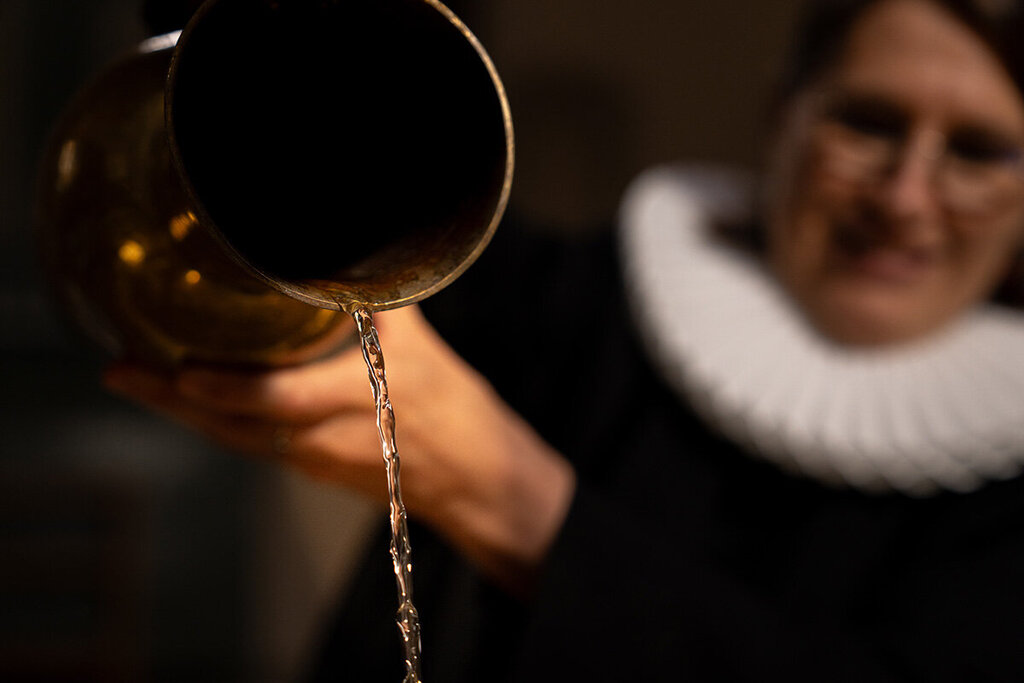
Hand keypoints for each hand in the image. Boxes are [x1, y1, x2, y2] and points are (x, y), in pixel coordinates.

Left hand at [103, 305, 574, 591]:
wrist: (479, 483)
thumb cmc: (460, 416)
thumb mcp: (428, 351)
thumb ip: (380, 305)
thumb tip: (342, 261)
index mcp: (361, 402)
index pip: (280, 400)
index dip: (224, 390)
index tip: (177, 368)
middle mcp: (329, 441)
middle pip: (235, 427)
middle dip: (173, 402)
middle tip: (121, 372)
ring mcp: (317, 463)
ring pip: (237, 441)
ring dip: (185, 413)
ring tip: (138, 380)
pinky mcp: (315, 471)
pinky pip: (254, 446)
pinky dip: (219, 423)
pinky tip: (194, 402)